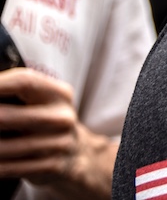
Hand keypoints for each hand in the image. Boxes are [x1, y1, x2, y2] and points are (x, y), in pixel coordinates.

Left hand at [0, 68, 116, 198]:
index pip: (24, 81)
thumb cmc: (46, 122)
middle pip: (4, 116)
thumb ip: (17, 92)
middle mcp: (62, 117)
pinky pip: (7, 168)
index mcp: (59, 94)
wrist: (76, 154)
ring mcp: (58, 144)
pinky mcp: (51, 166)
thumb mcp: (42, 101)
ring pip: (1, 148)